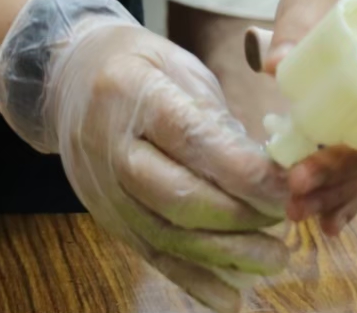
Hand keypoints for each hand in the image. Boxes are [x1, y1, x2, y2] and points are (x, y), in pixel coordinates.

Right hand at [0, 0, 289, 312]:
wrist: (67, 80)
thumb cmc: (139, 67)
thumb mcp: (180, 69)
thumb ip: (219, 119)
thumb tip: (272, 171)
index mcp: (133, 93)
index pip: (193, 140)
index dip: (246, 172)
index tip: (289, 187)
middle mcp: (111, 146)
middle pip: (179, 197)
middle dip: (242, 217)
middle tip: (288, 220)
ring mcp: (103, 188)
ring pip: (167, 234)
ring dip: (227, 254)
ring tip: (274, 258)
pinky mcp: (106, 217)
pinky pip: (151, 255)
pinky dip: (193, 280)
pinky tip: (231, 296)